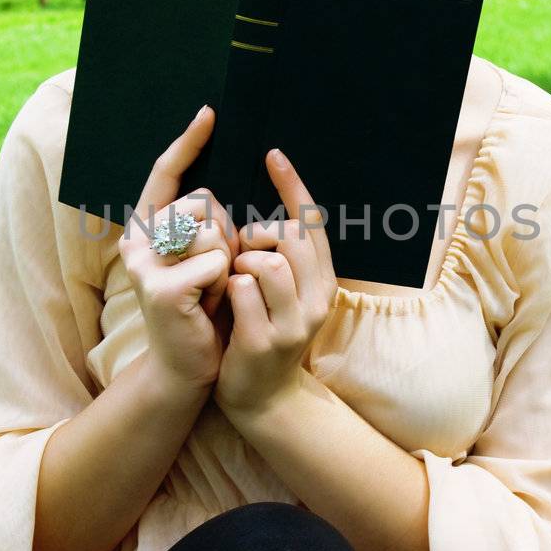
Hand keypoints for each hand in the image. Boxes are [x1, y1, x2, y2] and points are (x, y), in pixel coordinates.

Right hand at [118, 105, 240, 391]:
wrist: (188, 368)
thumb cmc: (203, 310)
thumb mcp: (204, 259)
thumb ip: (203, 226)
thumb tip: (217, 192)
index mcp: (146, 229)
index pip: (166, 174)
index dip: (187, 143)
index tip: (209, 113)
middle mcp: (137, 241)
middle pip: (204, 202)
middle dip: (225, 234)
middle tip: (213, 273)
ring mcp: (145, 265)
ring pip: (214, 231)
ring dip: (227, 262)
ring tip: (211, 291)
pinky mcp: (161, 289)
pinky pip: (217, 262)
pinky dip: (224, 285)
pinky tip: (208, 306)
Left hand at [213, 147, 337, 416]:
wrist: (262, 396)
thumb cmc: (264, 332)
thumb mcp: (283, 293)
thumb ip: (282, 259)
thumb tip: (267, 218)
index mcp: (324, 282)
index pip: (311, 223)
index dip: (292, 185)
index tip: (273, 154)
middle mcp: (317, 300)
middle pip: (289, 237)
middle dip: (258, 235)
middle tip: (242, 252)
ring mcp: (294, 322)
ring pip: (266, 262)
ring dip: (241, 265)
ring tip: (235, 281)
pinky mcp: (265, 340)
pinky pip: (241, 290)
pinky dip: (228, 289)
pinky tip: (226, 305)